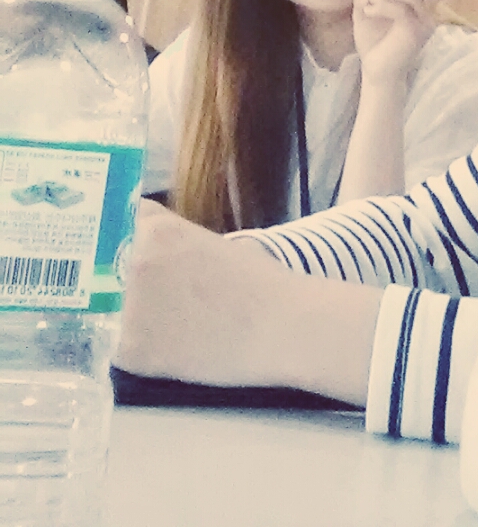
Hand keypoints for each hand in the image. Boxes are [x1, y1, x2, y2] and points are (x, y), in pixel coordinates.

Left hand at [116, 200, 381, 402]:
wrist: (282, 325)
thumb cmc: (259, 282)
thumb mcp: (210, 244)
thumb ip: (171, 242)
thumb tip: (150, 252)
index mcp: (156, 230)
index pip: (115, 220)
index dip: (119, 233)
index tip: (118, 243)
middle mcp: (133, 263)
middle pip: (103, 262)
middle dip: (115, 272)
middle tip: (145, 290)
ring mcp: (128, 308)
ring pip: (102, 305)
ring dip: (117, 311)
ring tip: (157, 321)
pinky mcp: (132, 350)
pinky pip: (112, 344)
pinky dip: (129, 346)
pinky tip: (159, 345)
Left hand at [351, 0, 477, 86]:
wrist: (376, 70)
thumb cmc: (374, 43)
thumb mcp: (364, 13)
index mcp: (415, 0)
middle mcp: (425, 7)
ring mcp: (425, 18)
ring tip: (373, 3)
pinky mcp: (418, 28)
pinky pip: (401, 7)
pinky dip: (381, 6)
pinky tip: (370, 12)